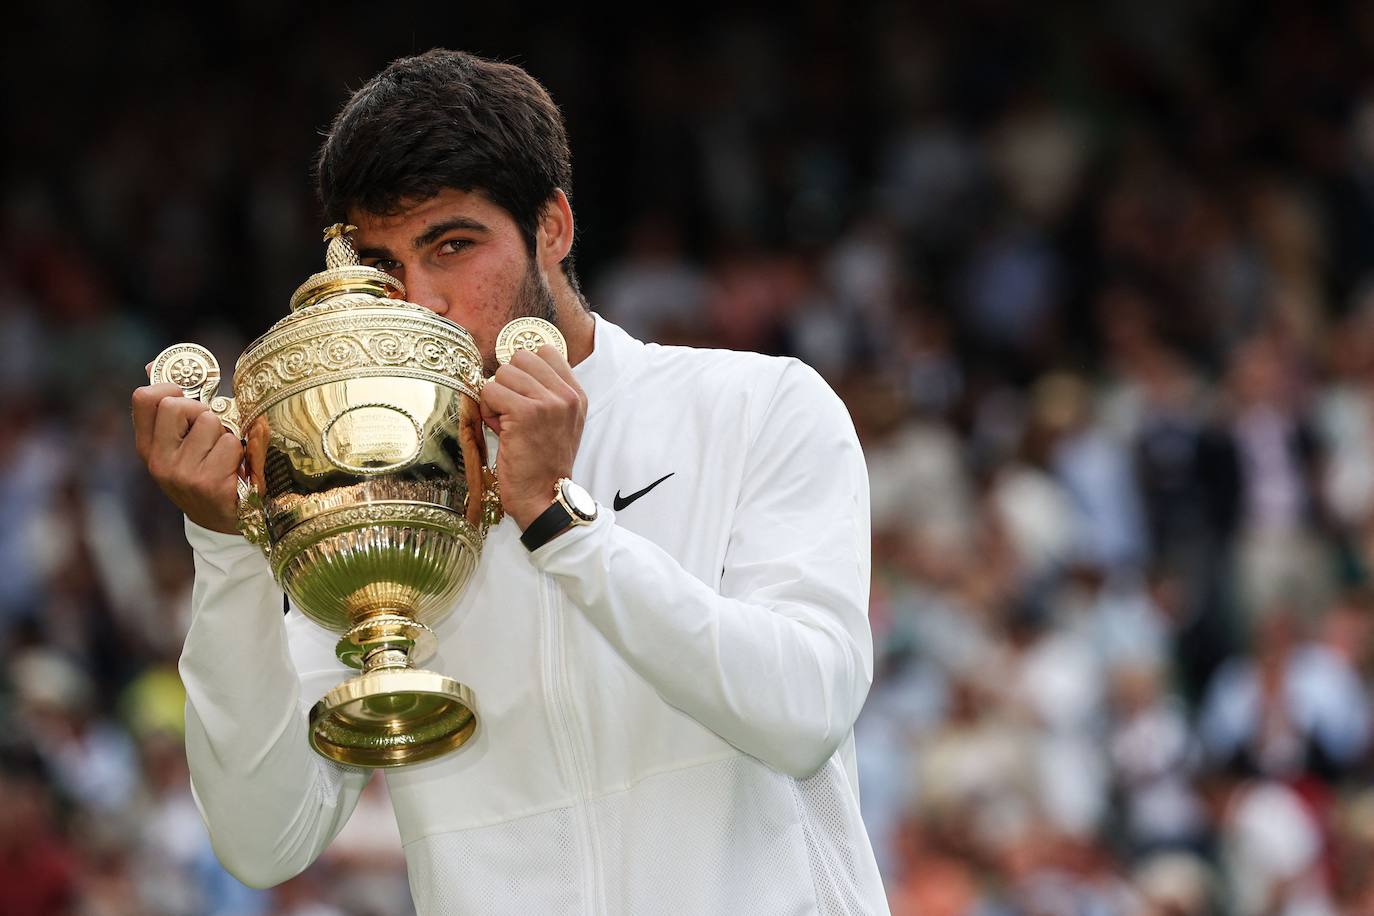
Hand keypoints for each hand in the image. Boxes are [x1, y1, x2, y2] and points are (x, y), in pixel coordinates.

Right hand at [132, 381, 243, 533]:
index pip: (143, 398)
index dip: (168, 387)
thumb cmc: (204, 472)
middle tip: (211, 432)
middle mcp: (159, 461)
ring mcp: (183, 474)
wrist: (222, 522)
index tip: (185, 395)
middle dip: (202, 411)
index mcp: (148, 447)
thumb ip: (170, 410)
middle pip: (177, 405)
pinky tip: (235, 469)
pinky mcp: (210, 484)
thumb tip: (153, 364)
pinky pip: (231, 444)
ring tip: (224, 455)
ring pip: (210, 422)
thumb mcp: (179, 445)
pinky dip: (240, 452)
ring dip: (225, 433)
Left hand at [479, 346, 586, 528]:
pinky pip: (490, 390)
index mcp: (576, 395)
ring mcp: (547, 402)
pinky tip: (499, 430)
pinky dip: (487, 410)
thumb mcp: (559, 424)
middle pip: (520, 358)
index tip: (522, 396)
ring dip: (496, 397)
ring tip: (505, 423)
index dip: (524, 371)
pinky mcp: (525, 412)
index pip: (545, 352)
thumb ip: (546, 394)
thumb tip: (510, 368)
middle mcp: (566, 395)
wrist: (545, 498)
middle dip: (508, 382)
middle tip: (510, 412)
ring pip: (503, 373)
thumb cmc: (543, 465)